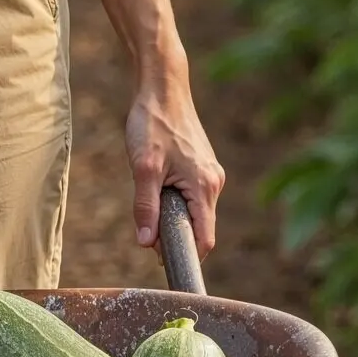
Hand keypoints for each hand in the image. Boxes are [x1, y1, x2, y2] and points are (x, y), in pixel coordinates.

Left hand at [125, 69, 224, 258]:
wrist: (162, 89)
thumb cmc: (153, 125)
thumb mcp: (143, 169)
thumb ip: (145, 208)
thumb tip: (146, 243)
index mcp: (205, 186)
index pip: (204, 238)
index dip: (187, 257)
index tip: (166, 266)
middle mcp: (214, 183)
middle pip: (200, 228)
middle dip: (176, 238)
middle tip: (147, 237)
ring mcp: (210, 175)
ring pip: (194, 213)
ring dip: (174, 220)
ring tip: (150, 209)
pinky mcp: (202, 168)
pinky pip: (192, 198)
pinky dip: (175, 204)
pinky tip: (157, 192)